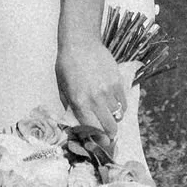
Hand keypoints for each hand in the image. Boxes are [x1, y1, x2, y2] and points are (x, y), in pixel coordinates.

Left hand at [57, 31, 126, 149]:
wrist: (80, 43)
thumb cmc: (67, 65)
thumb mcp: (62, 89)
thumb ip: (71, 108)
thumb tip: (78, 123)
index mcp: (79, 102)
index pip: (92, 130)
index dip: (98, 140)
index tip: (100, 143)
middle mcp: (95, 99)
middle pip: (110, 127)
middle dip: (109, 135)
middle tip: (108, 135)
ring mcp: (108, 90)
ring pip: (118, 116)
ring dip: (115, 120)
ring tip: (110, 117)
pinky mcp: (117, 81)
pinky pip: (123, 102)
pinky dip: (120, 107)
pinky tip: (114, 105)